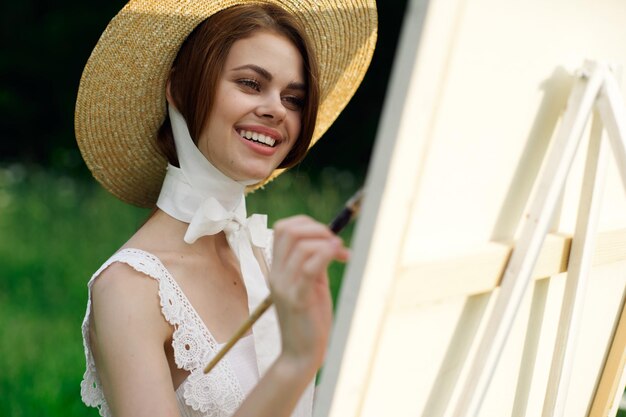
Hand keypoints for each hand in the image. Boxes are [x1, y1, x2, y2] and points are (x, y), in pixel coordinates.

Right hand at [269, 215, 349, 373]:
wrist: (301, 354)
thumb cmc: (309, 319)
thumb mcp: (312, 285)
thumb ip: (316, 263)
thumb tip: (331, 241)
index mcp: (277, 269)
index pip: (282, 228)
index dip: (307, 224)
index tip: (328, 237)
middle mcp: (276, 274)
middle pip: (288, 230)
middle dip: (317, 229)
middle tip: (336, 243)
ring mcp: (284, 286)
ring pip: (301, 246)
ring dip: (326, 243)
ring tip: (342, 253)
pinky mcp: (297, 299)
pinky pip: (309, 267)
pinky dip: (326, 254)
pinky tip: (340, 256)